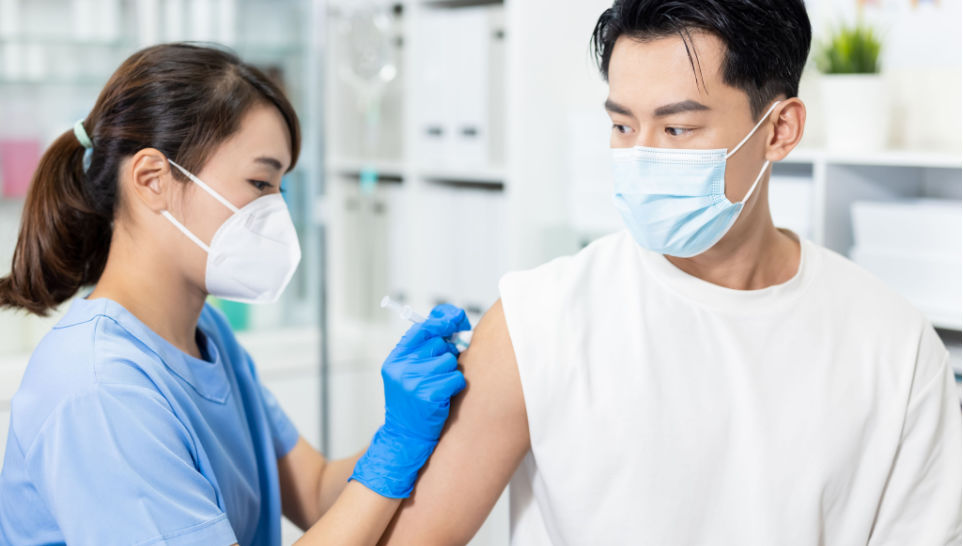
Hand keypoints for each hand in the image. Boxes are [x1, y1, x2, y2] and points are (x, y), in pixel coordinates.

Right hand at [349, 304, 471, 497]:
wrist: (405, 438)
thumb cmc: (413, 403)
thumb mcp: (407, 373)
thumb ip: (423, 350)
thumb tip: (452, 323)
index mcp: (395, 359)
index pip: (422, 327)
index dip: (442, 320)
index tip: (456, 319)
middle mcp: (402, 367)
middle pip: (440, 344)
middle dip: (446, 355)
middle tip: (439, 373)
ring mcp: (414, 381)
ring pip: (450, 361)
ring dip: (451, 373)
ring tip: (438, 388)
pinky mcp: (429, 395)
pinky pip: (456, 378)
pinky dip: (455, 386)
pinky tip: (444, 397)